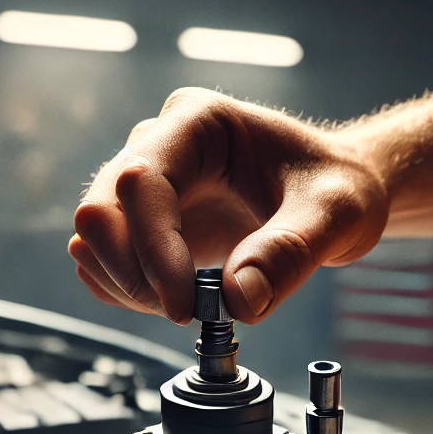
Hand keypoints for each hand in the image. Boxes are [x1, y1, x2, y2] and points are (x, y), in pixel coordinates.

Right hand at [71, 88, 388, 324]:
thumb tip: (238, 300)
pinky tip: (179, 300)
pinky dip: (128, 293)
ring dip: (130, 287)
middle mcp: (159, 145)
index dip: (154, 251)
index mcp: (198, 122)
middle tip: (190, 311)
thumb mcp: (336, 216)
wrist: (336, 194)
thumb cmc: (338, 187)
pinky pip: (104, 262)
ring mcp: (146, 185)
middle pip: (100, 211)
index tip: (186, 306)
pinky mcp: (144, 224)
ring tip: (194, 303)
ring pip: (94, 240)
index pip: (141, 181)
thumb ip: (290, 252)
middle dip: (135, 274)